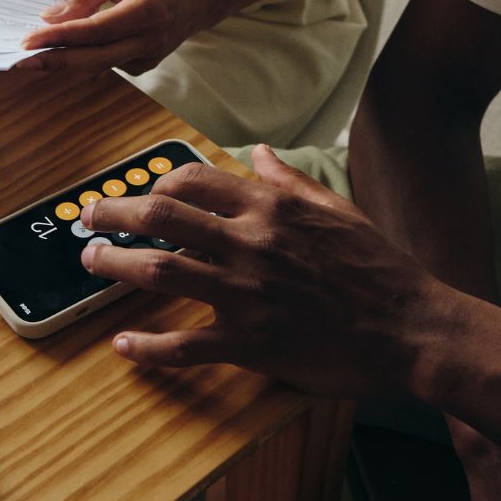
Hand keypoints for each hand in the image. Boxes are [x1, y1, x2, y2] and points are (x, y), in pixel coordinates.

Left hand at [17, 0, 225, 74]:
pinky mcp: (142, 67)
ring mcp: (147, 59)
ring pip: (96, 65)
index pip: (93, 32)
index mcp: (146, 13)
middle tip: (18, 60)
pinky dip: (83, 57)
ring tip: (33, 53)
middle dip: (52, 61)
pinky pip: (105, 63)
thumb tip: (52, 16)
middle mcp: (147, 42)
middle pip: (92, 60)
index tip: (28, 41)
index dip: (59, 38)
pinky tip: (65, 48)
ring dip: (64, 59)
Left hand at [79, 144, 441, 397]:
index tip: (139, 192)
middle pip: (161, 217)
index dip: (155, 183)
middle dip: (114, 213)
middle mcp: (249, 243)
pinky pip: (185, 344)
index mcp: (269, 208)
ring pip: (160, 270)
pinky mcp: (249, 342)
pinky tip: (124, 345)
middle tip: (88, 217)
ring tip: (90, 262)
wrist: (411, 328)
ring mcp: (245, 293)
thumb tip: (257, 154)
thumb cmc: (377, 268)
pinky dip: (149, 346)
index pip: (192, 181)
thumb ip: (288, 181)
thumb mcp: (336, 209)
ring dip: (115, 264)